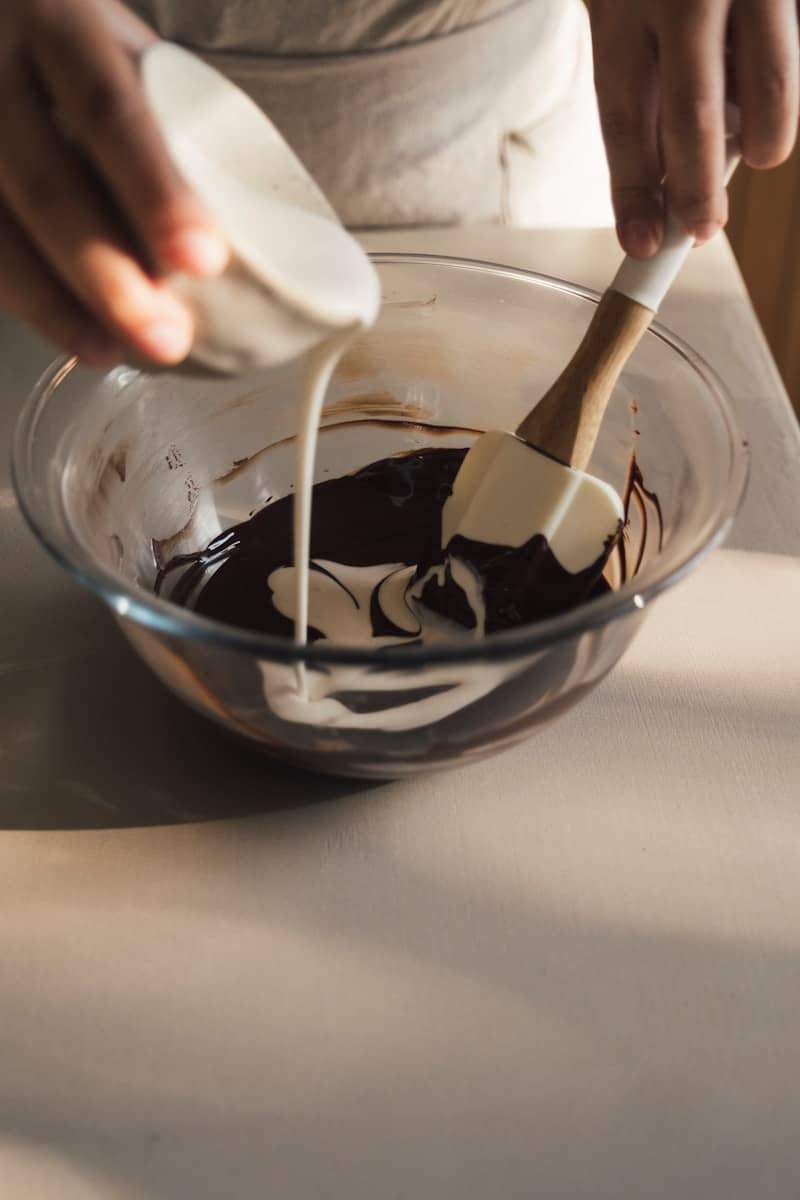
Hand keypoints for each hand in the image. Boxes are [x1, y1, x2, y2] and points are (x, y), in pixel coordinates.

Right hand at [0, 0, 228, 365]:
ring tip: (118, 352)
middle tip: (166, 337)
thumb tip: (253, 235)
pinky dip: (33, 304)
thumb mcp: (123, 52)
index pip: (108, 108)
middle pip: (46, 183)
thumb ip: (167, 120)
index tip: (205, 258)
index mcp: (58, 21)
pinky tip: (79, 338)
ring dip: (63, 307)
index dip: (155, 189)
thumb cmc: (79, 51)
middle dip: (109, 275)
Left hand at [590, 0, 799, 256]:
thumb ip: (644, 81)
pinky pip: (788, 41)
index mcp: (620, 4)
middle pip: (690, 107)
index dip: (633, 189)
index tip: (641, 244)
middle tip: (701, 230)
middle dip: (697, 184)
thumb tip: (661, 176)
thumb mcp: (619, 6)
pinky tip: (769, 104)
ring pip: (768, 72)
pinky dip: (780, 83)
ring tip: (758, 155)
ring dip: (767, 130)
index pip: (624, 116)